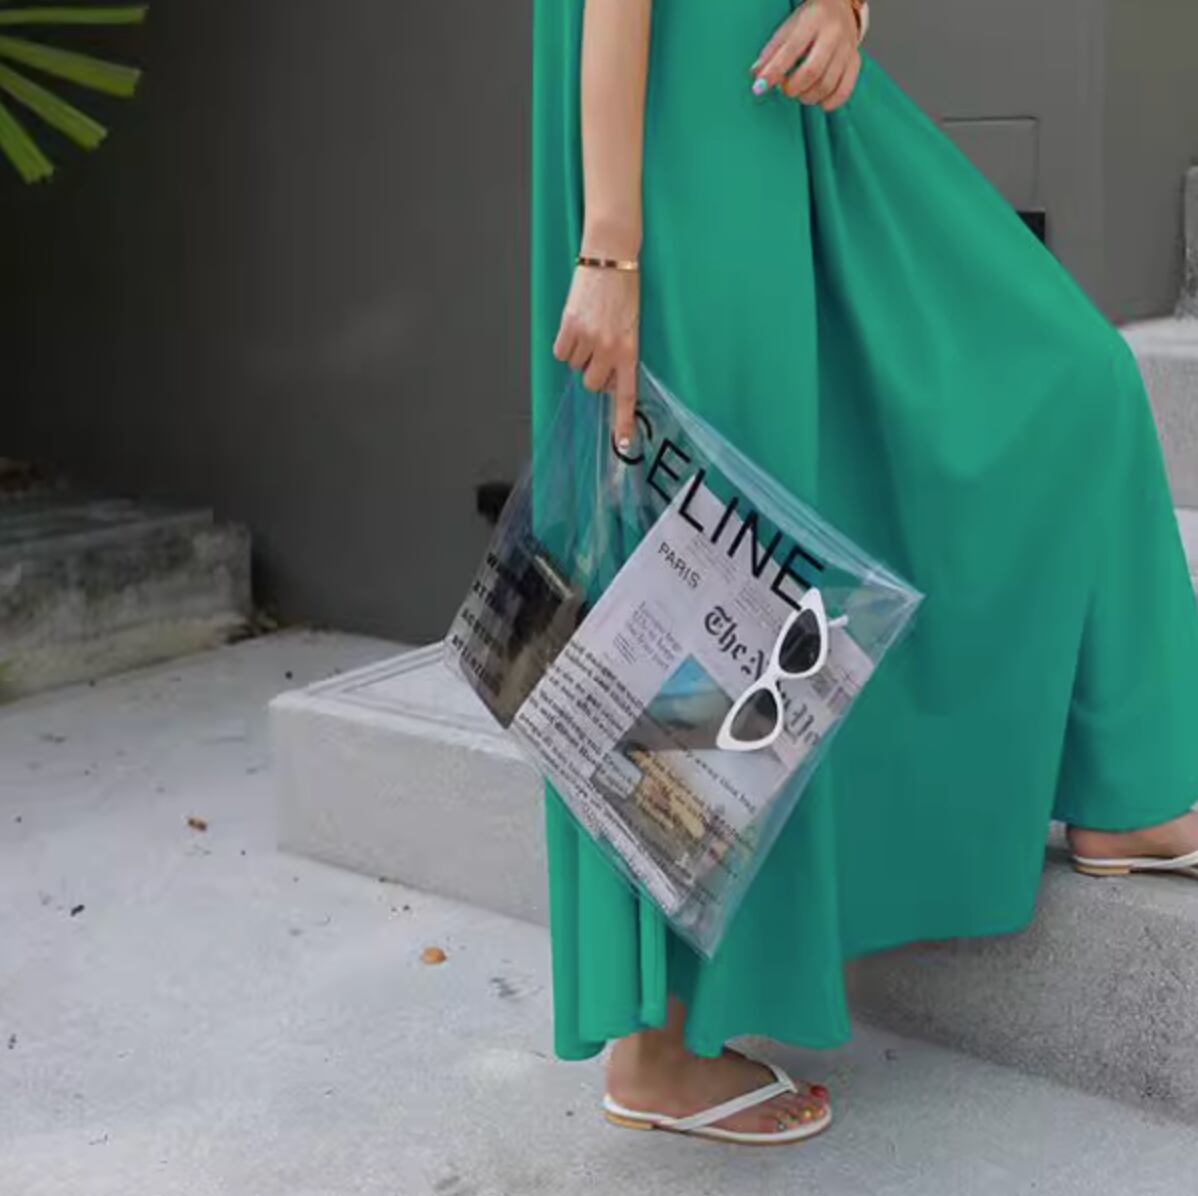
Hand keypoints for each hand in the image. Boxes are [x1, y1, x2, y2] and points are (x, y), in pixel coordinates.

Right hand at [552, 262, 639, 447]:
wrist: (610, 257)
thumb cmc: (624, 290)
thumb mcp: (631, 325)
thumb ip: (620, 353)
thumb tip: (604, 378)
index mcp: (628, 349)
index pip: (625, 393)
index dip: (622, 421)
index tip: (621, 444)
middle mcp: (608, 348)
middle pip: (592, 383)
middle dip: (593, 371)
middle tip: (599, 348)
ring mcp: (587, 338)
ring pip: (575, 367)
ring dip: (579, 353)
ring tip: (589, 328)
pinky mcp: (568, 326)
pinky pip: (561, 353)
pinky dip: (566, 343)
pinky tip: (576, 325)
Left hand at [752, 0, 860, 111]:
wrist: (841, 7)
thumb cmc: (810, 20)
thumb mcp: (788, 28)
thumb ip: (771, 51)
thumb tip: (756, 75)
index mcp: (813, 21)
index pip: (791, 51)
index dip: (773, 73)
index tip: (758, 88)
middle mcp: (833, 34)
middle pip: (812, 72)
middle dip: (792, 88)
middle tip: (785, 87)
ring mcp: (847, 49)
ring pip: (827, 85)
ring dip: (807, 97)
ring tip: (799, 91)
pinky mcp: (855, 62)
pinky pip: (844, 92)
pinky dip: (828, 103)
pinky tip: (818, 100)